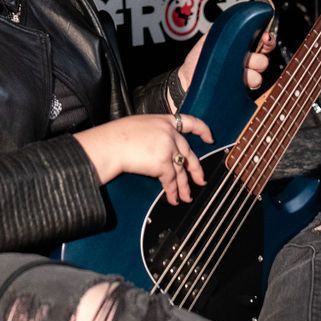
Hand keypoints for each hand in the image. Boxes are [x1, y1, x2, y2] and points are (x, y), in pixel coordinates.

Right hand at [75, 113, 213, 203]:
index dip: (203, 130)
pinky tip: (172, 199)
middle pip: (189, 153)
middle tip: (201, 180)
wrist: (110, 145)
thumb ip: (155, 133)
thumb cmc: (117, 136)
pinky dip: (172, 192)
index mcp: (164, 121)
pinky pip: (171, 181)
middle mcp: (170, 133)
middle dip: (196, 169)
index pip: (190, 122)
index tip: (210, 138)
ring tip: (187, 197)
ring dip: (184, 187)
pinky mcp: (162, 163)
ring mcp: (168, 148)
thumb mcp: (140, 125)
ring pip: (181, 171)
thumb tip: (160, 147)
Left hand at [175, 21, 277, 96]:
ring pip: (259, 76)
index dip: (268, 40)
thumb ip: (226, 30)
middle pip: (264, 60)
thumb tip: (239, 21)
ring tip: (238, 72)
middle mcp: (246, 62)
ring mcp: (244, 78)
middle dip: (257, 59)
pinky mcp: (240, 91)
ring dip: (251, 73)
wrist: (188, 79)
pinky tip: (237, 81)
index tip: (265, 38)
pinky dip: (247, 84)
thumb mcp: (211, 39)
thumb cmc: (198, 59)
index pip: (264, 42)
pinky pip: (252, 89)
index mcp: (242, 47)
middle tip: (245, 59)